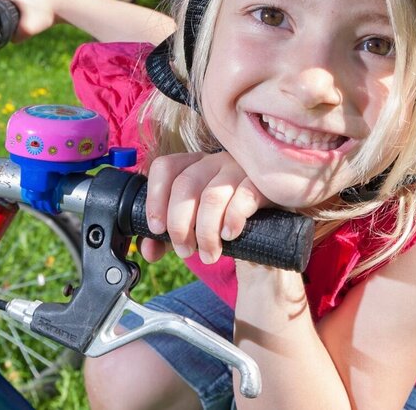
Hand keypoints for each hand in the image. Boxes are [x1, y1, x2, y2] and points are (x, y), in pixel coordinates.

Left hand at [141, 151, 268, 264]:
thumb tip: (147, 250)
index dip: (155, 198)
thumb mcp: (193, 229)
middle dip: (179, 224)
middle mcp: (215, 161)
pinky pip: (244, 196)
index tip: (156, 229)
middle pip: (185, 185)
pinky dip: (232, 219)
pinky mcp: (262, 183)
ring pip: (212, 195)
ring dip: (205, 232)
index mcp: (193, 165)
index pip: (165, 167)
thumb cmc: (225, 223)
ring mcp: (240, 169)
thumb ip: (167, 237)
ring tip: (208, 254)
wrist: (268, 229)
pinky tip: (229, 236)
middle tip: (184, 250)